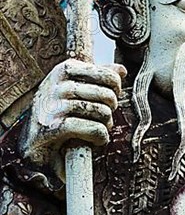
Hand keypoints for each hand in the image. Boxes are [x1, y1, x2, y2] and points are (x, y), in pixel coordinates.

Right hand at [19, 59, 125, 180]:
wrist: (33, 144)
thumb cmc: (58, 114)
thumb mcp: (76, 90)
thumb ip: (97, 77)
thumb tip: (121, 70)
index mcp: (64, 70)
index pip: (107, 75)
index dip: (116, 89)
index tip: (108, 99)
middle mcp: (57, 85)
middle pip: (106, 95)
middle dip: (111, 110)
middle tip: (103, 118)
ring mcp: (53, 106)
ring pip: (101, 112)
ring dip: (106, 125)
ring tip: (100, 129)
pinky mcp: (52, 129)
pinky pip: (92, 128)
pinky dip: (100, 137)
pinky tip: (97, 140)